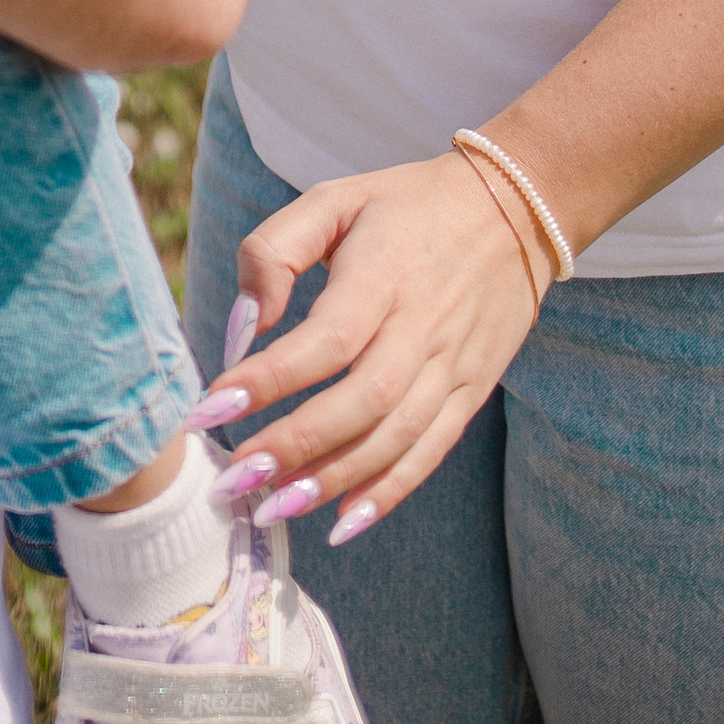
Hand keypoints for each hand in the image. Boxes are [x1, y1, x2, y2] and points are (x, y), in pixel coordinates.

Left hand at [185, 152, 547, 542]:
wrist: (513, 209)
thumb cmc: (405, 206)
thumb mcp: (334, 200)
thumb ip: (274, 250)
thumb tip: (247, 324)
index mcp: (384, 274)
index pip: (325, 340)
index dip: (268, 380)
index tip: (210, 408)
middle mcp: (422, 325)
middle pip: (360, 402)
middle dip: (293, 447)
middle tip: (232, 477)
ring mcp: (453, 364)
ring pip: (394, 438)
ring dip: (332, 480)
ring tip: (272, 508)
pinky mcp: (472, 389)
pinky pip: (431, 451)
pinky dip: (389, 492)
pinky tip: (343, 523)